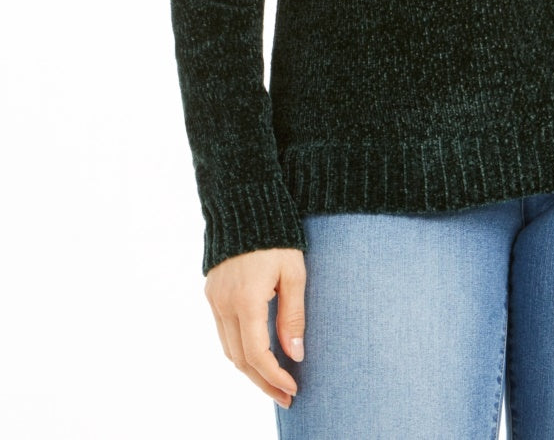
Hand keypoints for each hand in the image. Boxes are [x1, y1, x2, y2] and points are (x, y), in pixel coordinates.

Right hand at [204, 247, 306, 407]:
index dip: (274, 376)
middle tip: (286, 396)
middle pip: (239, 359)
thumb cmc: (278, 235)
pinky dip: (240, 348)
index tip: (292, 388)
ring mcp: (214, 299)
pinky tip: (258, 353)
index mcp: (245, 300)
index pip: (256, 354)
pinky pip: (223, 331)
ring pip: (228, 348)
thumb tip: (295, 355)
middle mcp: (223, 304)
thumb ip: (293, 316)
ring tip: (274, 381)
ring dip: (250, 368)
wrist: (245, 202)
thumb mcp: (294, 273)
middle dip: (262, 381)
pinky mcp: (211, 292)